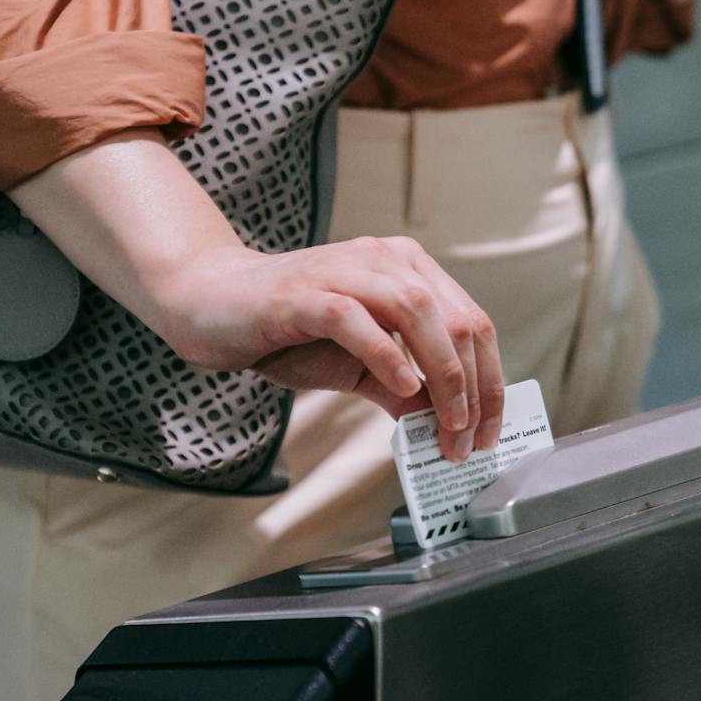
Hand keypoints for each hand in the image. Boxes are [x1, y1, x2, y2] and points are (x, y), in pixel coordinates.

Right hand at [147, 237, 505, 461]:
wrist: (212, 304)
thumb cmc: (287, 332)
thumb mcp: (358, 365)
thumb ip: (402, 389)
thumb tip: (445, 428)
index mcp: (408, 269)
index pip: (473, 322)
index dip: (489, 381)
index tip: (487, 432)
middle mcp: (385, 259)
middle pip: (458, 320)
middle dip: (472, 389)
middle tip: (467, 441)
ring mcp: (345, 270)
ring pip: (419, 313)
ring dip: (442, 377)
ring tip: (446, 425)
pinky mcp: (305, 292)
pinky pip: (357, 318)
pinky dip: (387, 355)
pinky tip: (402, 387)